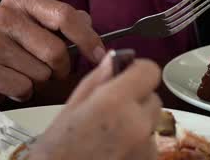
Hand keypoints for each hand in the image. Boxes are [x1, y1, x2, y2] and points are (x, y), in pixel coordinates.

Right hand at [0, 0, 105, 105]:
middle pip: (55, 50)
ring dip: (39, 80)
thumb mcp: (35, 24)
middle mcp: (2, 16)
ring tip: (23, 71)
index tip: (99, 54)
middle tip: (51, 69)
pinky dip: (24, 91)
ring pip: (41, 73)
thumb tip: (88, 23)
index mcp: (20, 0)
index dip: (87, 37)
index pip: (64, 15)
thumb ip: (63, 21)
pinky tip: (11, 81)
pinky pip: (23, 88)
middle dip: (60, 67)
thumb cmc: (12, 44)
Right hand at [30, 52, 161, 159]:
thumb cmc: (57, 152)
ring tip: (109, 135)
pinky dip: (137, 143)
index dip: (137, 70)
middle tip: (111, 110)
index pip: (149, 71)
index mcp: (115, 102)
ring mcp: (145, 147)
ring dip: (137, 122)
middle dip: (136, 99)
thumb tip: (113, 59)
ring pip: (150, 122)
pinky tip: (114, 149)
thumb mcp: (70, 108)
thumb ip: (97, 80)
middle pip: (152, 98)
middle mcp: (137, 123)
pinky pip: (149, 144)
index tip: (126, 75)